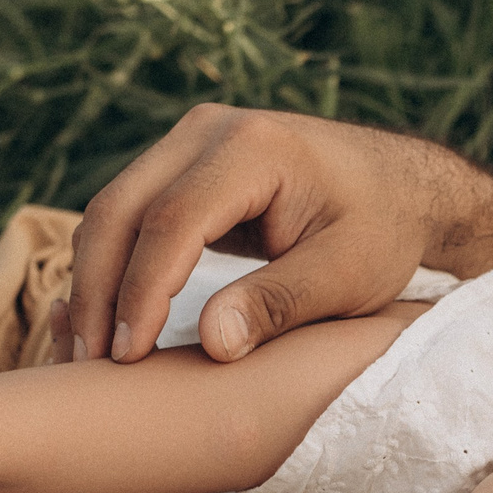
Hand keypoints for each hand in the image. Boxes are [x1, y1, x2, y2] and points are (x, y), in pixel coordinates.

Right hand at [64, 104, 457, 365]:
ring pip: (112, 210)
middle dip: (98, 289)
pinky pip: (128, 213)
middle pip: (121, 208)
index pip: (172, 221)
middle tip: (89, 362)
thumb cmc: (383, 230)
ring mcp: (189, 141)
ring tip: (91, 351)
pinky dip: (110, 264)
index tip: (128, 356)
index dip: (142, 292)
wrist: (403, 186)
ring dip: (94, 279)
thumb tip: (211, 343)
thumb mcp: (346, 275)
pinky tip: (107, 319)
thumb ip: (279, 304)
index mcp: (253, 148)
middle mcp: (208, 130)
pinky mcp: (182, 164)